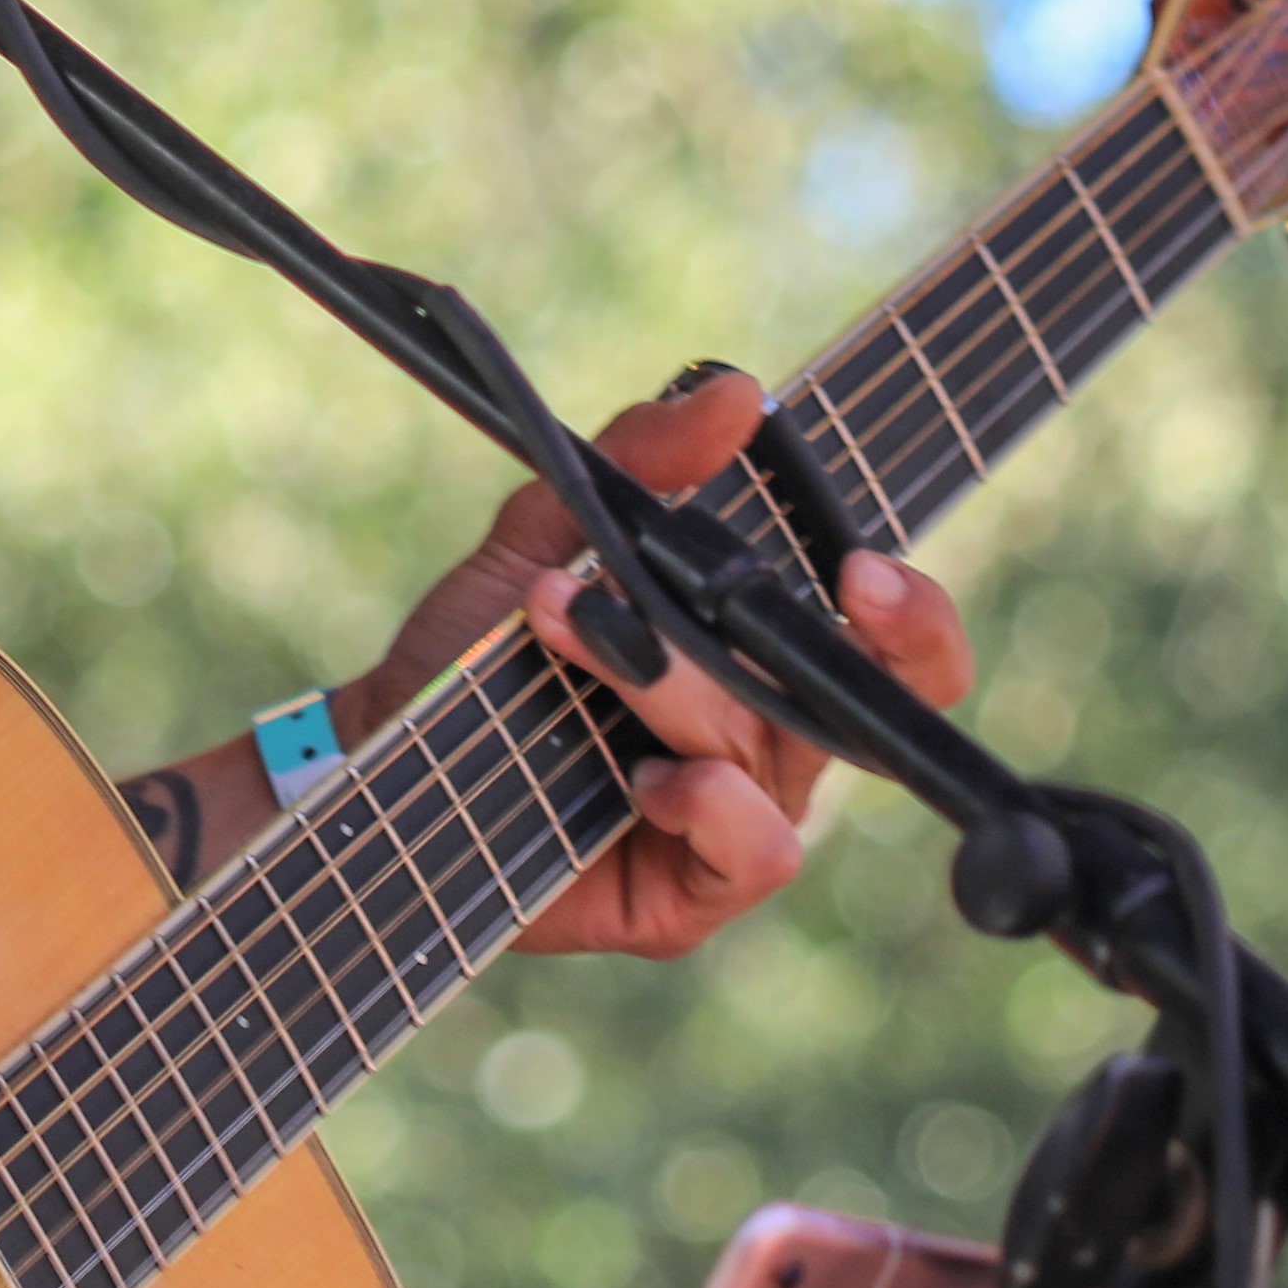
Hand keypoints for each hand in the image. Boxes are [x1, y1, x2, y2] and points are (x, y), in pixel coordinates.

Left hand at [350, 364, 976, 962]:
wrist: (377, 748)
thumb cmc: (475, 650)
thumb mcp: (544, 537)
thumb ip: (636, 464)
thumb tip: (729, 391)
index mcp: (760, 663)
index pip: (890, 644)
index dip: (910, 611)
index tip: (865, 565)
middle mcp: (768, 745)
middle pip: (883, 704)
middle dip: (895, 643)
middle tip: (850, 586)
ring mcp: (734, 822)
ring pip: (781, 753)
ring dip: (690, 688)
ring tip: (582, 640)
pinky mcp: (689, 895)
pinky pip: (757, 851)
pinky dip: (716, 804)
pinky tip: (652, 778)